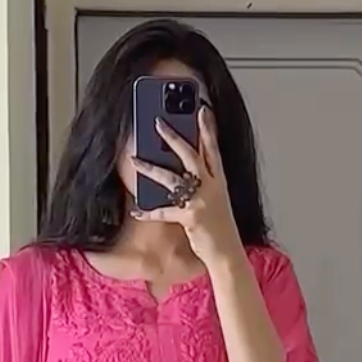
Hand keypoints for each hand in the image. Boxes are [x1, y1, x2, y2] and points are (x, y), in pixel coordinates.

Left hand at [131, 105, 242, 267]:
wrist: (227, 252)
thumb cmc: (219, 228)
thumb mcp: (216, 200)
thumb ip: (204, 183)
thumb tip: (184, 172)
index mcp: (219, 181)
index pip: (213, 149)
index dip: (208, 128)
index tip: (202, 109)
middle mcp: (211, 186)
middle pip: (190, 155)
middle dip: (173, 137)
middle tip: (158, 123)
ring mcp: (201, 200)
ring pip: (172, 178)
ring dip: (151, 168)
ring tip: (134, 159)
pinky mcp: (191, 217)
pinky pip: (165, 211)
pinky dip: (149, 212)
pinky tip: (136, 211)